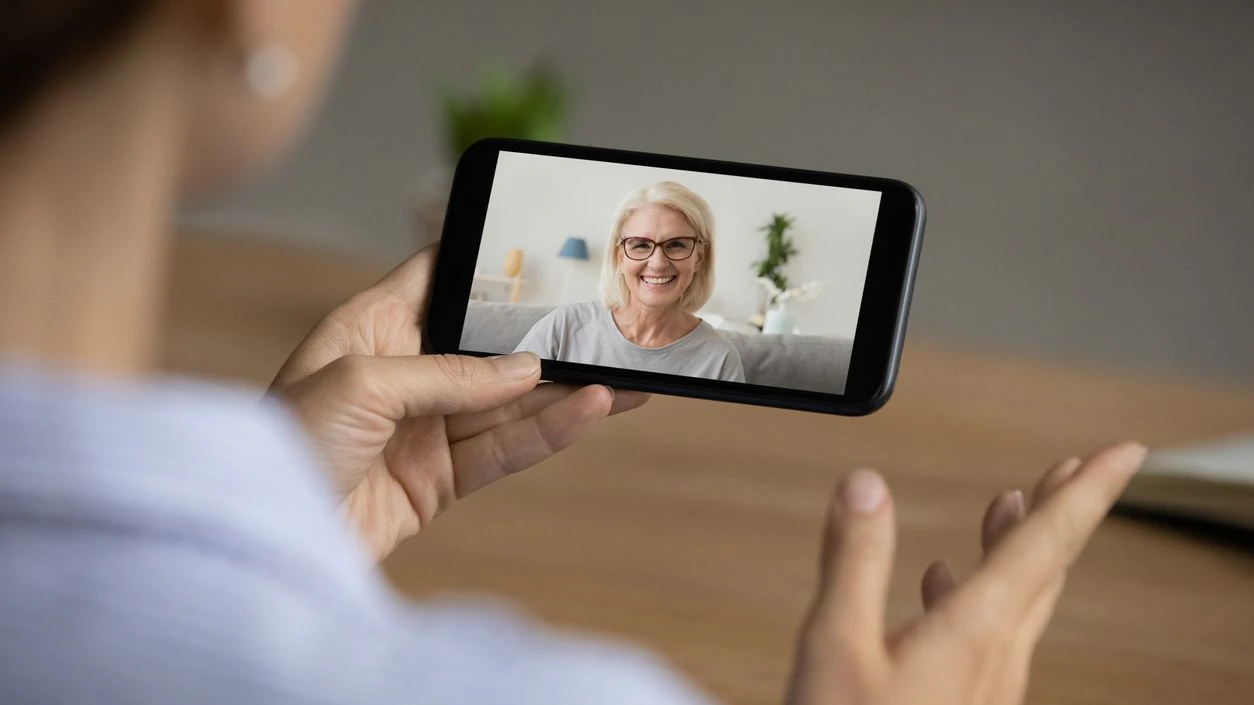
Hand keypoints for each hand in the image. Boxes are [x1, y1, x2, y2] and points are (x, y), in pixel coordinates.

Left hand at [268, 246, 647, 560]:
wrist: (262, 543)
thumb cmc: (283, 446)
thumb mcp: (360, 386)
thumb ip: (449, 374)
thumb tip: (523, 370)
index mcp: (370, 328)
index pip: (438, 277)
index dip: (486, 261)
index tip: (541, 250)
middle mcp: (402, 373)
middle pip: (489, 346)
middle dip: (545, 337)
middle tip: (603, 325)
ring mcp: (423, 429)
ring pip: (509, 403)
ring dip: (564, 391)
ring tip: (622, 374)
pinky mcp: (439, 480)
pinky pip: (504, 450)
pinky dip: (549, 433)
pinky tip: (590, 410)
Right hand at [785, 441, 1146, 704]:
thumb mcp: (837, 645)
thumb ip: (855, 560)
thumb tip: (867, 485)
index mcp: (974, 633)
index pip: (1046, 544)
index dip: (1087, 492)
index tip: (1125, 453)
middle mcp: (993, 659)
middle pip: (1045, 569)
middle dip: (1063, 510)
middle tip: (1080, 466)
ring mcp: (983, 688)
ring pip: (1021, 602)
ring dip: (1022, 547)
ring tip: (1014, 507)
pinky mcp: (962, 704)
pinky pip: (989, 633)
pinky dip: (976, 590)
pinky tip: (940, 583)